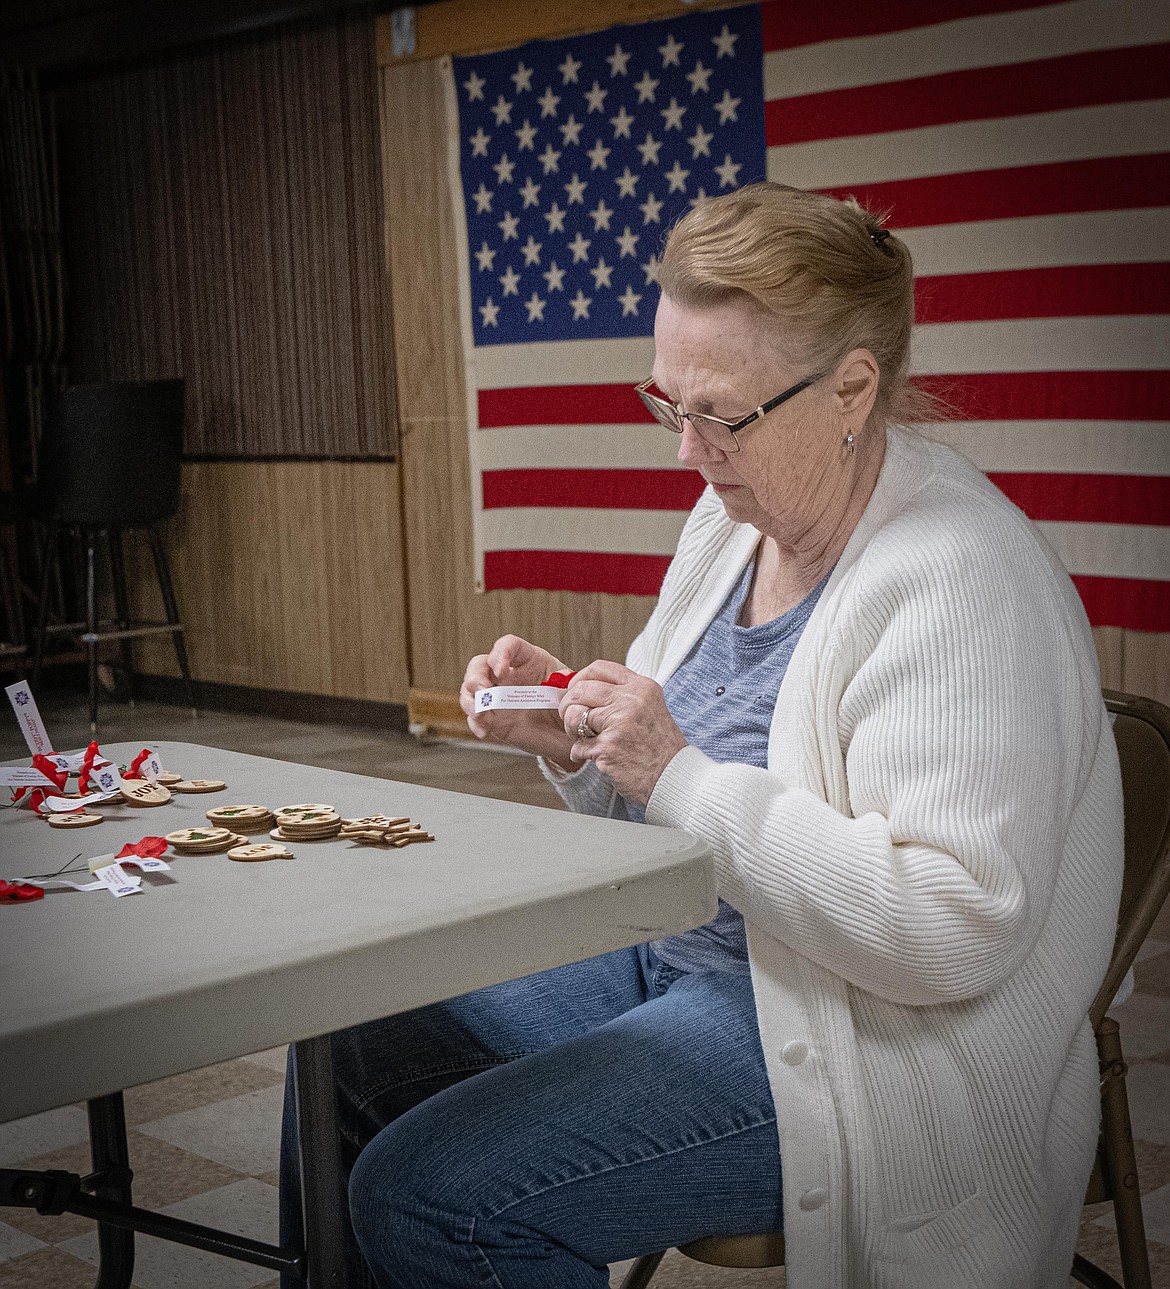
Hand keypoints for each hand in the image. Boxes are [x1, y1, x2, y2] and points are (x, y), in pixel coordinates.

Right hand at [460, 635, 576, 765]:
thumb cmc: (573, 706)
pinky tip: (484, 732)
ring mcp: (499, 697)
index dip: (500, 653)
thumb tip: (564, 680)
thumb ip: (566, 683)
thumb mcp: (574, 690)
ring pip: (470, 690)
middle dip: (475, 676)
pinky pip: (475, 718)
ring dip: (469, 700)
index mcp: (529, 660)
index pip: (508, 645)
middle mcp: (509, 676)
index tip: (502, 669)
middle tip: (482, 690)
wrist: (571, 735)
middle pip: (480, 664)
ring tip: (480, 712)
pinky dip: (475, 723)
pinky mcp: (494, 719)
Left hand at [559, 661, 686, 805]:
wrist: (673, 777)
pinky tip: (597, 757)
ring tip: (584, 738)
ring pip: (574, 716)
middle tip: (573, 718)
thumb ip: (622, 695)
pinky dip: (581, 754)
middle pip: (580, 690)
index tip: (576, 690)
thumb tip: (583, 687)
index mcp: (642, 687)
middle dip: (568, 705)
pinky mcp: (608, 748)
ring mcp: (619, 724)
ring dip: (572, 730)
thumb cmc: (659, 746)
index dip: (580, 678)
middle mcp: (631, 701)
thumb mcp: (650, 708)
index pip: (599, 668)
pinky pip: (578, 746)